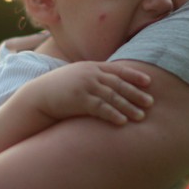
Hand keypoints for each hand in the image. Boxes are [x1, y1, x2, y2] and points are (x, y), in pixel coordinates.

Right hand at [22, 61, 153, 124]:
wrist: (38, 95)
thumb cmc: (60, 89)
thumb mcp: (78, 76)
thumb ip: (94, 77)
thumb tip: (111, 83)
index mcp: (92, 67)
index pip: (117, 70)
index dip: (134, 75)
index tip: (149, 82)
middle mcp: (90, 74)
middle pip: (118, 84)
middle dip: (136, 93)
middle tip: (151, 102)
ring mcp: (85, 86)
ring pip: (112, 96)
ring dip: (128, 106)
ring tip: (141, 116)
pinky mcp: (78, 99)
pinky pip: (100, 107)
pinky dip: (112, 114)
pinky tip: (122, 121)